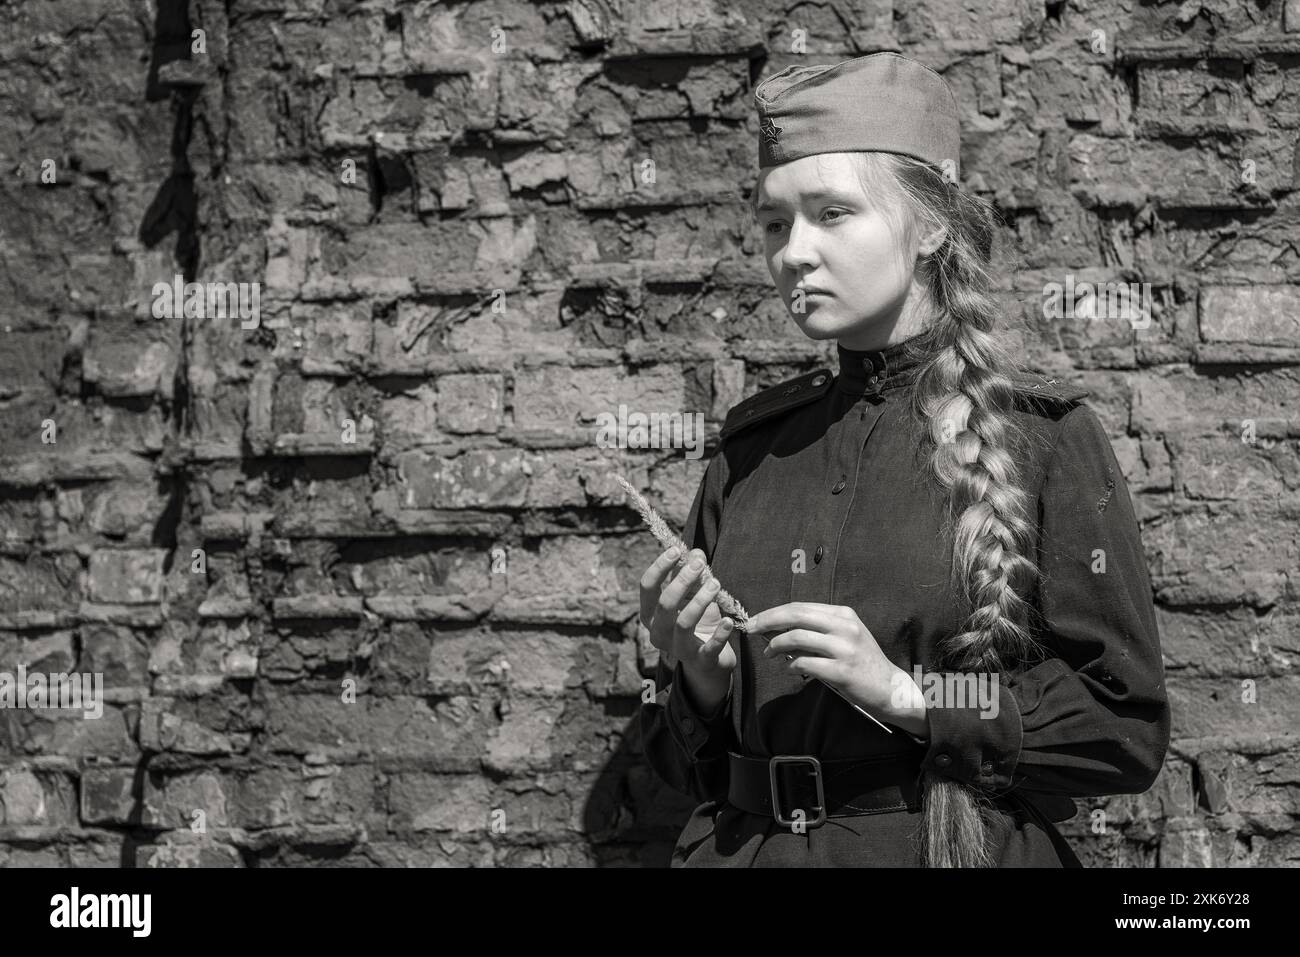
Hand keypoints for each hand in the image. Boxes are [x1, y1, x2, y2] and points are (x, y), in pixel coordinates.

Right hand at [638, 546, 736, 685]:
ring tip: (716, 584)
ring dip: (700, 600)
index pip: (647, 587)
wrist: (708, 660)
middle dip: (683, 581)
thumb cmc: (697, 622)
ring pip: (684, 623)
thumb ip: (691, 574)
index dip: (660, 567)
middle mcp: (658, 633)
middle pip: (665, 604)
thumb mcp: (692, 596)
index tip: (677, 550)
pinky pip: (709, 648)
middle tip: (700, 565)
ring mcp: (678, 649)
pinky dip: (719, 633)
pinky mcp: (700, 662)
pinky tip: (728, 621)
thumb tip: (696, 552)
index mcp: (650, 614)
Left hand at [746, 601, 926, 734]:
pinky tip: (790, 667)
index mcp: (843, 615)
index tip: (755, 620)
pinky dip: (791, 664)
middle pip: (796, 615)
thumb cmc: (862, 662)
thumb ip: (816, 630)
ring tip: (769, 653)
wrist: (890, 688)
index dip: (773, 612)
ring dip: (775, 645)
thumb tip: (777, 628)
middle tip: (749, 629)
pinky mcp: (842, 671)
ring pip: (797, 637)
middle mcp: (845, 627)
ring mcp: (845, 648)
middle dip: (767, 621)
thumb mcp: (844, 637)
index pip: (800, 606)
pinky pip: (805, 663)